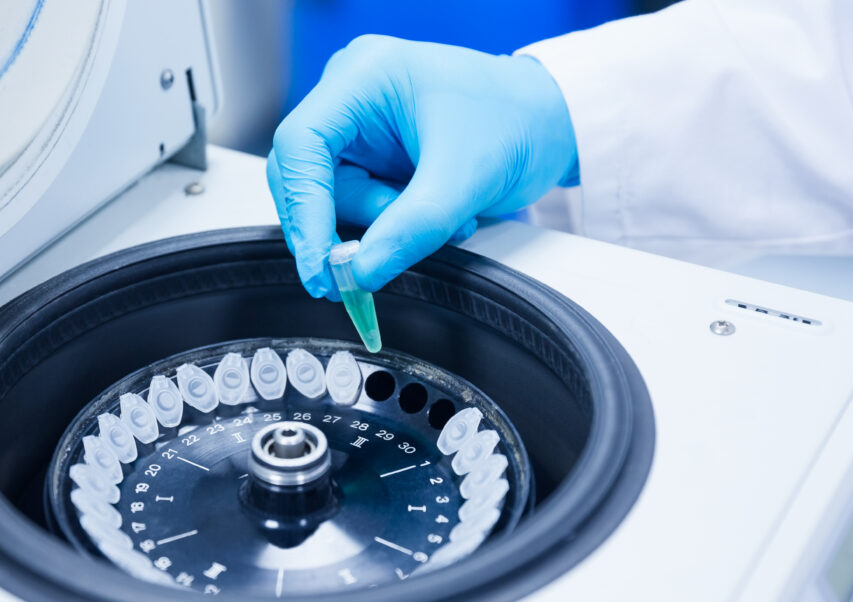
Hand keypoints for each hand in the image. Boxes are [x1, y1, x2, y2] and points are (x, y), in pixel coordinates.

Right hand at [267, 35, 578, 297]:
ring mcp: (357, 124)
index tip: (320, 265)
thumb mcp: (464, 181)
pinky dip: (390, 223)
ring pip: (333, 198)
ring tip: (443, 219)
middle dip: (349, 223)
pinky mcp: (370, 153)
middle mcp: (350, 95)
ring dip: (382, 225)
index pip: (301, 146)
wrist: (551, 124)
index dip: (304, 210)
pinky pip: (356, 204)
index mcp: (363, 76)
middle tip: (376, 261)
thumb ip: (408, 230)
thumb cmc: (517, 122)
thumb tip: (358, 274)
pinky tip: (432, 214)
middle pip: (308, 176)